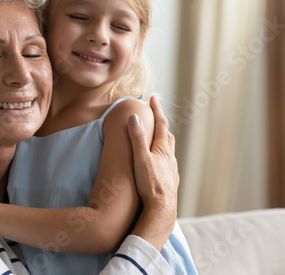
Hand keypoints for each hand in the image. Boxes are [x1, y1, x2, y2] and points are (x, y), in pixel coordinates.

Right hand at [127, 96, 178, 249]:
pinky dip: (164, 154)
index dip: (156, 110)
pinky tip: (160, 161)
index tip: (153, 99)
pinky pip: (169, 161)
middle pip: (167, 134)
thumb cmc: (150, 184)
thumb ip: (137, 138)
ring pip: (169, 149)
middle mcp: (170, 156)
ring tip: (158, 136)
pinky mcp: (171, 179)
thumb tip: (135, 117)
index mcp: (162, 148)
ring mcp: (172, 168)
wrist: (161, 208)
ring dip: (163, 139)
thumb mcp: (140, 158)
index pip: (161, 124)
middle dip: (161, 123)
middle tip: (155, 114)